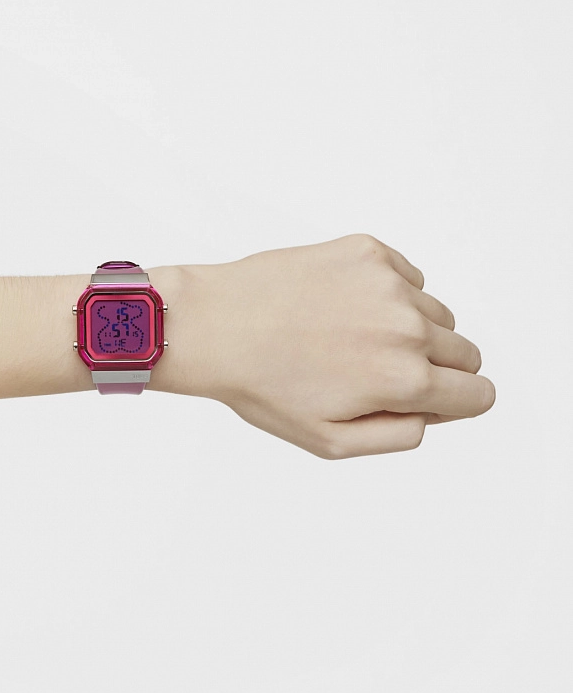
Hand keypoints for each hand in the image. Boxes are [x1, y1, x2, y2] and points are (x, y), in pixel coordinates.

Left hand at [170, 233, 495, 459]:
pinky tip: (337, 305)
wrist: (213, 324)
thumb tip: (433, 414)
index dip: (454, 403)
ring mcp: (388, 282)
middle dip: (432, 367)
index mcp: (405, 380)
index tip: (419, 399)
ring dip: (406, 328)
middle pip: (464, 352)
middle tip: (372, 371)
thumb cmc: (262, 386)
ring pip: (434, 313)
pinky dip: (384, 293)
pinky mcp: (367, 250)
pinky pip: (406, 277)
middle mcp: (407, 326)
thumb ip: (398, 435)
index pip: (480, 394)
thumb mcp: (329, 441)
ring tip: (346, 337)